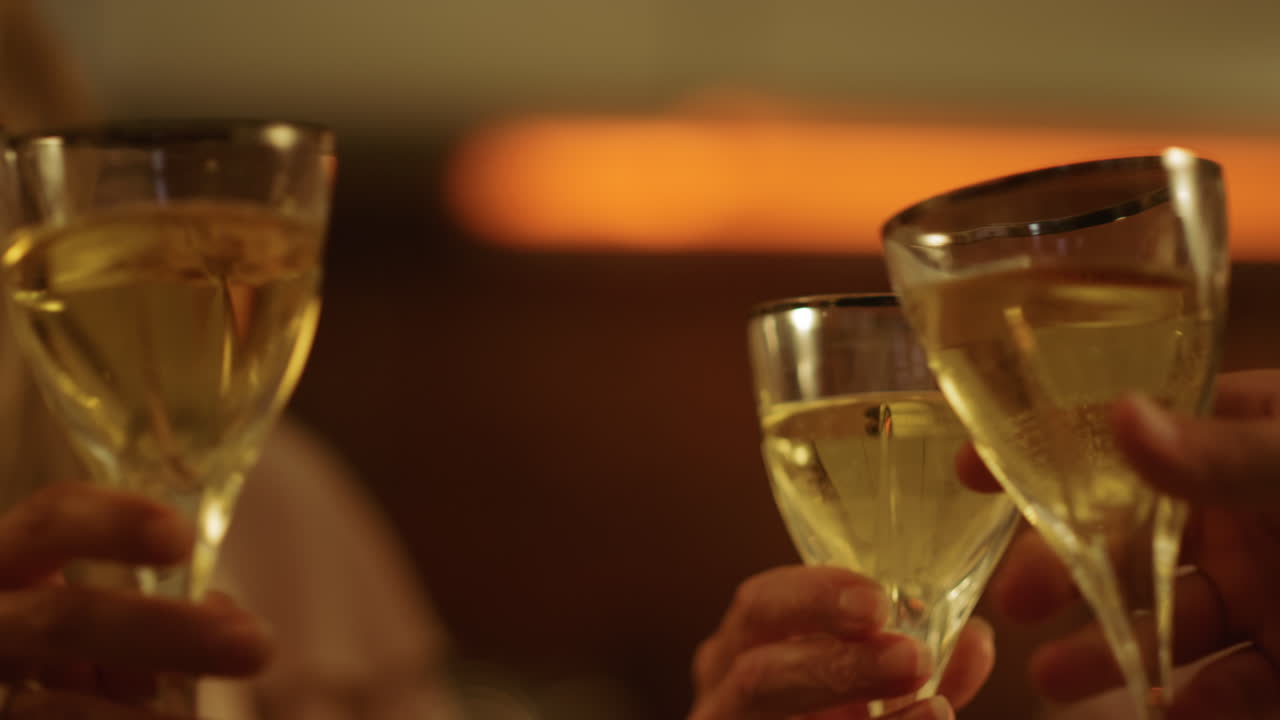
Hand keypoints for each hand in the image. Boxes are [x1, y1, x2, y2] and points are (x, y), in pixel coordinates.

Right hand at [0, 482, 272, 717]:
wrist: (32, 692)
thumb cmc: (73, 644)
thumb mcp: (97, 611)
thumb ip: (148, 606)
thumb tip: (228, 621)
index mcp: (11, 562)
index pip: (51, 521)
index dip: (113, 524)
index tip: (182, 538)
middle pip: (63, 620)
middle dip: (164, 633)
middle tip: (256, 646)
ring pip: (54, 704)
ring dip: (141, 712)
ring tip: (201, 711)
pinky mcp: (0, 714)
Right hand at [690, 566, 995, 719]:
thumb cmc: (830, 707)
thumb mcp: (866, 682)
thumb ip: (912, 661)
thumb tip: (974, 638)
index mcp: (744, 647)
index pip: (760, 606)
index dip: (813, 597)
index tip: (876, 600)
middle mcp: (725, 696)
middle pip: (759, 675)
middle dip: (836, 664)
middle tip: (910, 657)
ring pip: (770, 712)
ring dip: (852, 700)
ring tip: (933, 704)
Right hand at [958, 369, 1279, 718]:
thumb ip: (1220, 452)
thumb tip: (1120, 416)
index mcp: (1234, 443)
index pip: (1120, 437)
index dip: (1042, 449)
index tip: (967, 469)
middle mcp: (1239, 517)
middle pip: (1128, 542)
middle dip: (1062, 571)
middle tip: (1013, 600)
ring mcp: (1268, 591)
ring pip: (1171, 622)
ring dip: (1111, 650)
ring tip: (1053, 678)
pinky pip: (1237, 688)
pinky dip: (1200, 704)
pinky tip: (1168, 708)